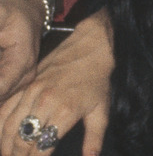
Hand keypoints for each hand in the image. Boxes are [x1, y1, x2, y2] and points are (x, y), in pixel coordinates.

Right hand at [0, 10, 112, 155]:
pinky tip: (1, 137)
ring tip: (7, 155)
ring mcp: (32, 92)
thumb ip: (95, 138)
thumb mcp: (102, 110)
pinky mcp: (25, 85)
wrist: (90, 47)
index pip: (41, 147)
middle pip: (21, 140)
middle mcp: (45, 103)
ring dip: (5, 146)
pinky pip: (4, 108)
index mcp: (65, 112)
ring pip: (8, 127)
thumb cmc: (97, 79)